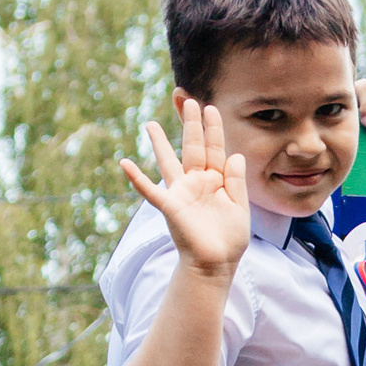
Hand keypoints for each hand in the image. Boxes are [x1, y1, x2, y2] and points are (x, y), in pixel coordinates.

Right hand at [119, 99, 249, 277]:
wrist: (215, 265)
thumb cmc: (228, 240)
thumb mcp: (240, 209)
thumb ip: (237, 182)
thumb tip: (236, 155)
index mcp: (216, 181)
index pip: (215, 149)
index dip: (213, 129)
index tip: (211, 108)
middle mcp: (196, 182)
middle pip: (192, 147)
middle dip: (190, 124)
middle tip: (188, 99)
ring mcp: (181, 193)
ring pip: (168, 161)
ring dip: (159, 143)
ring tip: (151, 124)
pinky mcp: (170, 206)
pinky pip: (150, 190)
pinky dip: (137, 178)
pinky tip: (124, 163)